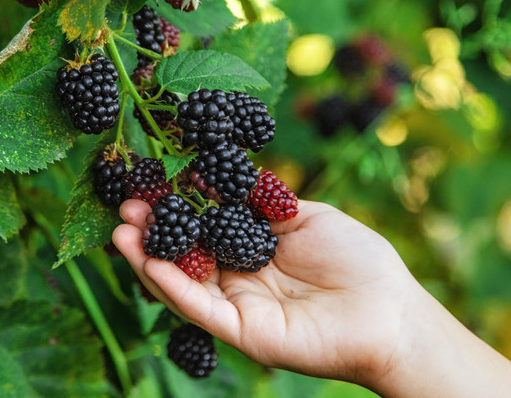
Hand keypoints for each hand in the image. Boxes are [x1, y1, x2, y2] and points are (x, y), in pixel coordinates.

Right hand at [112, 199, 418, 386]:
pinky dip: (170, 283)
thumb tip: (224, 179)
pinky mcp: (242, 331)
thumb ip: (263, 201)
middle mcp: (239, 278)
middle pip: (185, 254)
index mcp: (254, 250)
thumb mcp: (305, 216)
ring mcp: (238, 306)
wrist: (388, 310)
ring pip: (182, 281)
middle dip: (153, 228)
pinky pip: (199, 307)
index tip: (152, 181)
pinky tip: (148, 258)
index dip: (177, 205)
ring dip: (148, 256)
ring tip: (121, 228)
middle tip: (125, 203)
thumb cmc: (357, 260)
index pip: (204, 226)